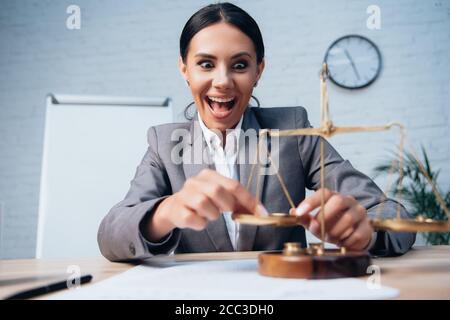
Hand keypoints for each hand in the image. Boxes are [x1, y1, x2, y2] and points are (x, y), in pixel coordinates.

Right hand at [145, 169, 267, 240]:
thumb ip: (238, 202)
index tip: (260, 212)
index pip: (233, 185)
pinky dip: (200, 224)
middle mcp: (195, 182)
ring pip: (203, 204)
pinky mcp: (177, 210)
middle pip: (217, 191)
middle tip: (225, 212)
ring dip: (211, 215)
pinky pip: (193, 219)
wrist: (175, 209)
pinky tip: (198, 221)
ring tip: (209, 215)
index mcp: (209, 175)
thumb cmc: (202, 202)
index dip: (248, 200)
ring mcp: (184, 195)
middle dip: (226, 205)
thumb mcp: (220, 198)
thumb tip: (260, 212)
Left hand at [289, 188, 372, 250]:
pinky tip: (341, 243)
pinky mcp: (367, 227)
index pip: (324, 193)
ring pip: (347, 219)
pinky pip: (356, 234)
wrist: (354, 236)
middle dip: (324, 217)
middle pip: (338, 201)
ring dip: (334, 232)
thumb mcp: (317, 222)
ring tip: (329, 237)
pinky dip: (346, 241)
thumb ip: (306, 219)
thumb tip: (293, 213)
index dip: (310, 202)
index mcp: (334, 197)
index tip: (299, 213)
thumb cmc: (332, 226)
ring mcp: (360, 213)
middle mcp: (349, 201)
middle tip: (316, 229)